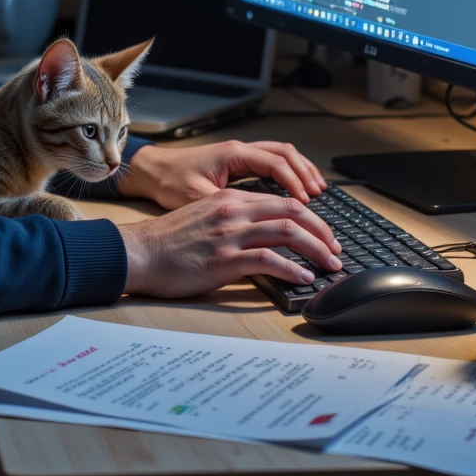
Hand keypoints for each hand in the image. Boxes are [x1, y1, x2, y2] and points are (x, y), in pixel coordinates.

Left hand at [116, 138, 326, 209]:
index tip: (308, 204)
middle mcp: (240, 150)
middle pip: (286, 155)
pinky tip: (294, 190)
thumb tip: (256, 228)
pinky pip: (271, 161)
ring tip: (318, 193)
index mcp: (233, 155)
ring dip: (301, 171)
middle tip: (321, 198)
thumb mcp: (198, 199)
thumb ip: (229, 210)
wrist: (151, 171)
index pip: (276, 164)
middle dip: (306, 176)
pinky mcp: (237, 163)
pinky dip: (288, 173)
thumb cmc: (169, 183)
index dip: (295, 184)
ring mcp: (239, 154)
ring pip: (281, 154)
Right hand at [120, 190, 341, 298]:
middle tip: (336, 250)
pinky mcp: (224, 260)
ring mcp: (229, 234)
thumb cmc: (168, 241)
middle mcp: (233, 210)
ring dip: (316, 249)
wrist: (139, 253)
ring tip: (330, 265)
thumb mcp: (204, 216)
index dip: (310, 218)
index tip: (323, 235)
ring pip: (287, 232)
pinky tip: (304, 278)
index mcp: (230, 198)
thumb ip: (234, 219)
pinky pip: (268, 260)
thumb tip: (264, 235)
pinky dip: (292, 269)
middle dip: (322, 231)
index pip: (282, 201)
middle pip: (292, 212)